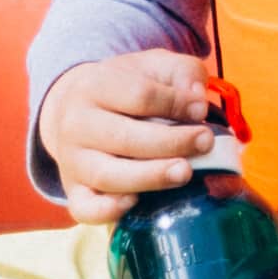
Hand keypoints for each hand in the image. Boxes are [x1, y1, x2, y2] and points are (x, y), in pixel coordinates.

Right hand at [39, 50, 220, 221]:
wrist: (74, 110)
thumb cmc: (123, 89)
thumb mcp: (151, 67)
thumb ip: (180, 71)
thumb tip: (198, 96)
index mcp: (94, 86)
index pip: (138, 95)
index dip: (175, 103)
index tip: (201, 110)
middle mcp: (76, 124)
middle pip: (125, 138)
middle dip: (171, 142)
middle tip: (205, 142)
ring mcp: (72, 161)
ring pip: (108, 175)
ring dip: (150, 177)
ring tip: (184, 172)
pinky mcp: (74, 191)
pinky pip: (85, 208)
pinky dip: (108, 210)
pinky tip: (136, 203)